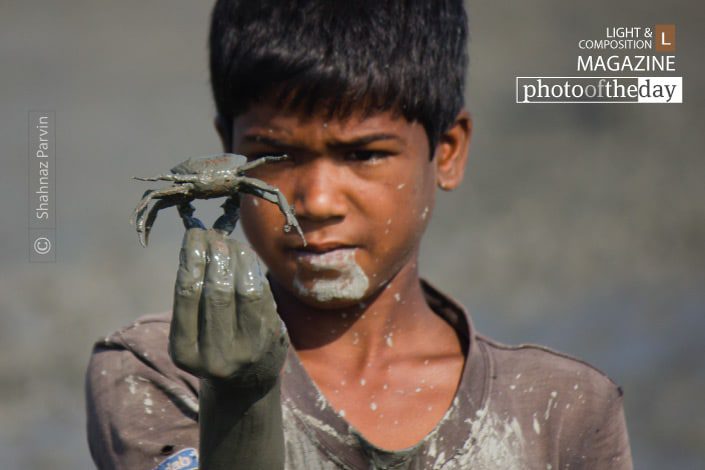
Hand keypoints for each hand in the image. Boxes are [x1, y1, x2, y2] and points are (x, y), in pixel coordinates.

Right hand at [169, 228, 286, 468]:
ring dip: (238, 258)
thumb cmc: (212, 343)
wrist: (246, 383)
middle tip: (214, 233)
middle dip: (216, 254)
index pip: (188, 293)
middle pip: (216, 290)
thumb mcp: (194, 330)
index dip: (191, 257)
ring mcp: (246, 350)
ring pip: (244, 290)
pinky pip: (263, 296)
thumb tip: (201, 238)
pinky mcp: (270, 340)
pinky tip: (247, 258)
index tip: (194, 233)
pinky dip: (254, 272)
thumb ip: (195, 293)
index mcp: (184, 351)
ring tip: (231, 242)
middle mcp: (214, 355)